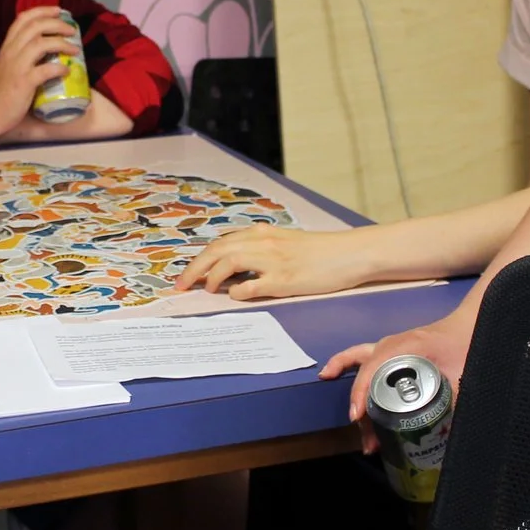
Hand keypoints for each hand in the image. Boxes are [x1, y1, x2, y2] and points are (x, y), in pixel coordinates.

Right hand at [0, 6, 82, 134]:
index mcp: (7, 45)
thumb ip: (22, 54)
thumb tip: (48, 50)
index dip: (42, 11)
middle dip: (57, 24)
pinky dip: (58, 68)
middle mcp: (11, 51)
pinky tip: (66, 70)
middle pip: (36, 27)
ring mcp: (17, 66)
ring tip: (75, 49)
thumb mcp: (8, 64)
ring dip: (61, 44)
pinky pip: (45, 70)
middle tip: (72, 30)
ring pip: (41, 44)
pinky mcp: (23, 82)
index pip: (23, 19)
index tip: (57, 10)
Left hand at [173, 226, 370, 301]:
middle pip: (217, 250)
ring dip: (211, 277)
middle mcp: (263, 243)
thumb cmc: (319, 251)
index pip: (221, 243)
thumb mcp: (285, 243)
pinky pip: (252, 285)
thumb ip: (260, 250)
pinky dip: (238, 291)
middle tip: (181, 285)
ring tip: (205, 290)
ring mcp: (273, 261)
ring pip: (228, 262)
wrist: (349, 254)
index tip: (187, 274)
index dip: (200, 259)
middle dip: (194, 268)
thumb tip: (235, 267)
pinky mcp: (285, 279)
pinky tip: (236, 296)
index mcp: (262, 233)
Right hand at [319, 313, 471, 430]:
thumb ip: (453, 400)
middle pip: (365, 376)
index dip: (362, 393)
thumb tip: (444, 430)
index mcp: (405, 348)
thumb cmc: (464, 344)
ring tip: (356, 425)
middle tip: (369, 439)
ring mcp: (388, 347)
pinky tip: (329, 375)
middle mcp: (390, 346)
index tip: (358, 417)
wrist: (470, 325)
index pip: (373, 370)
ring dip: (354, 394)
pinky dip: (343, 365)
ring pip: (359, 367)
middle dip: (362, 408)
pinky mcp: (390, 352)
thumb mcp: (461, 374)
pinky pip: (360, 357)